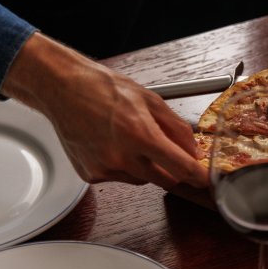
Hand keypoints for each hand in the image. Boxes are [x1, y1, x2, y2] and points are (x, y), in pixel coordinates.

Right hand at [2, 33, 208, 189]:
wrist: (61, 88)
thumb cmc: (104, 89)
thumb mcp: (150, 100)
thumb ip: (177, 128)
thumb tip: (194, 150)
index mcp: (140, 135)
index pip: (180, 167)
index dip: (197, 176)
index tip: (206, 179)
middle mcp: (122, 157)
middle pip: (165, 180)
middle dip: (172, 169)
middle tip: (166, 150)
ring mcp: (104, 169)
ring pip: (142, 179)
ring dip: (145, 166)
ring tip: (128, 138)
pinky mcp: (91, 175)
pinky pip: (119, 178)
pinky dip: (122, 166)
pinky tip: (110, 144)